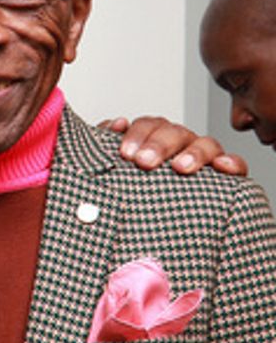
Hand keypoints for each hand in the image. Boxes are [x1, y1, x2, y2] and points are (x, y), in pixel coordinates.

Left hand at [100, 116, 247, 175]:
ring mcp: (203, 157)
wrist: (146, 217)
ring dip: (193, 152)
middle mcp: (180, 144)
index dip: (137, 135)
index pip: (149, 125)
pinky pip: (236, 165)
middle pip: (175, 132)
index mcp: (154, 137)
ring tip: (179, 168)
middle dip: (159, 145)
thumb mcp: (115, 166)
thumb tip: (116, 124)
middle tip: (144, 162)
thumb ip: (108, 144)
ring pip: (205, 144)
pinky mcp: (224, 175)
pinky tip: (222, 167)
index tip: (125, 153)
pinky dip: (231, 163)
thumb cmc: (132, 186)